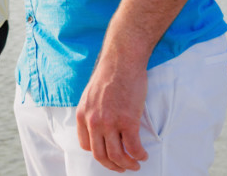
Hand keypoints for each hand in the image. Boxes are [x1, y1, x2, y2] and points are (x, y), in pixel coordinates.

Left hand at [75, 55, 148, 171]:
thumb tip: (99, 127)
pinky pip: (133, 148)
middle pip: (100, 155)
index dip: (98, 153)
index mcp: (82, 115)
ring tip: (135, 165)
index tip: (108, 154)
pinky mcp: (128, 121)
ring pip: (117, 156)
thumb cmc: (109, 74)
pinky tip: (143, 155)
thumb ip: (92, 112)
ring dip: (127, 165)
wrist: (122, 61)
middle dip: (112, 166)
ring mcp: (110, 122)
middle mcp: (94, 121)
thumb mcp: (90, 95)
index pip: (86, 145)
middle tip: (122, 168)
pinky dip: (139, 155)